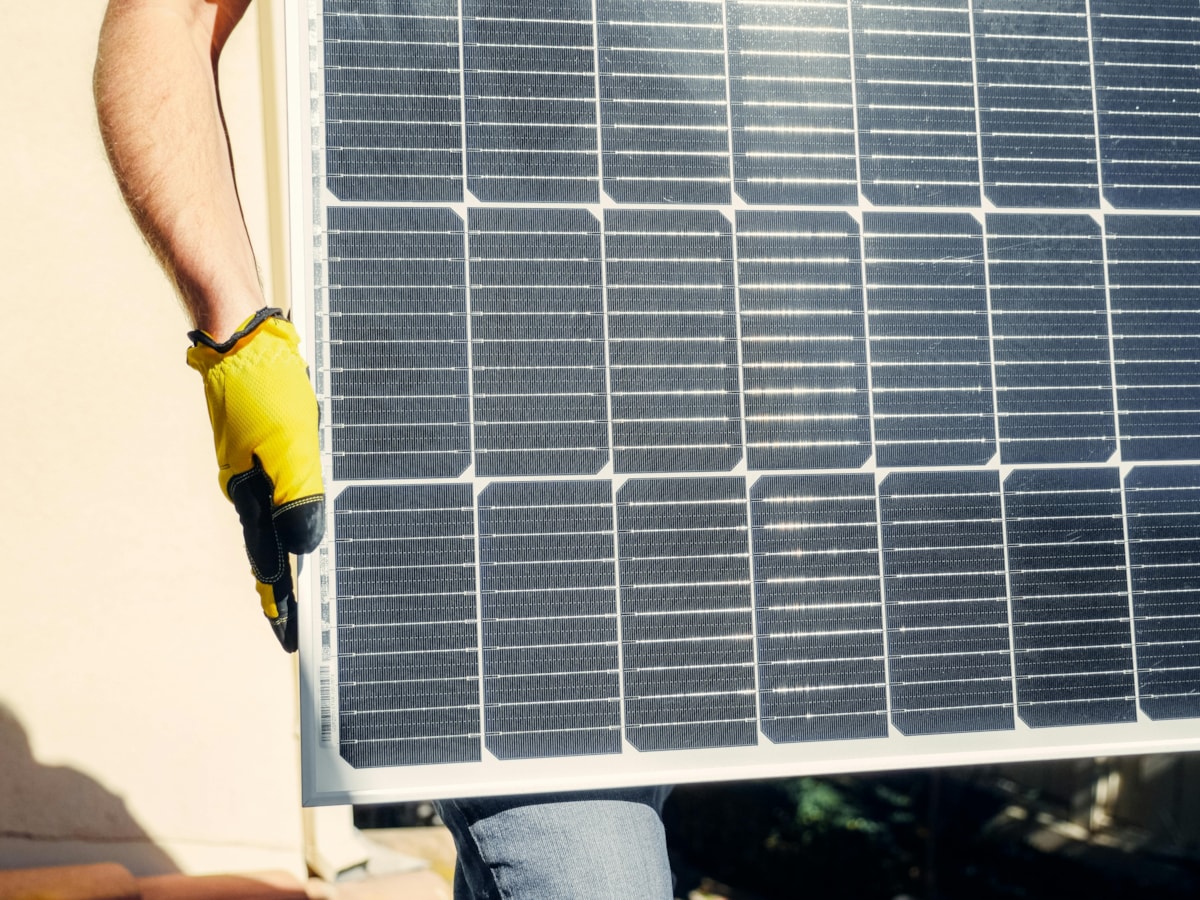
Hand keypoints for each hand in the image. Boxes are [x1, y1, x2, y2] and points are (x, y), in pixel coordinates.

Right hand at [186, 308, 324, 651]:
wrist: (239, 339)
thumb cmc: (266, 389)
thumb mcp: (291, 447)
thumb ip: (299, 497)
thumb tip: (305, 546)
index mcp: (253, 493)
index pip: (269, 561)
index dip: (279, 599)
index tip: (288, 636)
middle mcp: (249, 485)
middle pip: (269, 546)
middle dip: (281, 586)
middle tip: (291, 621)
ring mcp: (252, 465)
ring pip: (274, 518)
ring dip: (286, 551)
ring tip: (295, 585)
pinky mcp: (261, 445)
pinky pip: (279, 489)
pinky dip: (289, 512)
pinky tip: (296, 517)